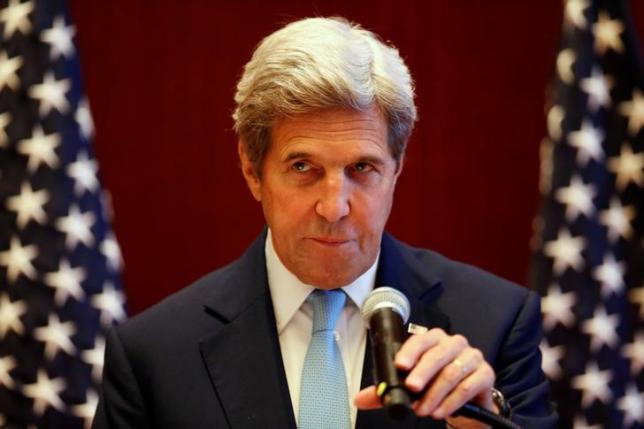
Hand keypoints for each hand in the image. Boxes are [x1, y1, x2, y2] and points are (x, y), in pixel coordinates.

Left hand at [355, 328, 496, 427]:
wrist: (467, 403)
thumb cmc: (435, 387)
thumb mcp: (410, 389)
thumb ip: (387, 391)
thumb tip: (360, 399)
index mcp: (434, 340)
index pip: (420, 341)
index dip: (410, 352)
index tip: (400, 366)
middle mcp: (454, 343)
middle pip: (437, 354)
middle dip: (422, 373)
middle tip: (411, 389)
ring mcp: (472, 356)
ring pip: (452, 372)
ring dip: (435, 394)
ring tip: (423, 410)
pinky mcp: (486, 374)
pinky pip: (468, 386)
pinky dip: (452, 401)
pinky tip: (441, 412)